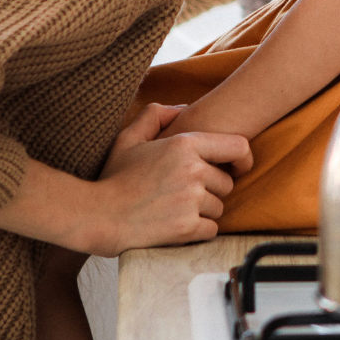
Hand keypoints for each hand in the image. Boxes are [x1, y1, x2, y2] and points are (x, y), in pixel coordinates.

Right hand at [85, 103, 253, 255]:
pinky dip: (198, 230)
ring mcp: (191, 200)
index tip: (235, 167)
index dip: (242, 158)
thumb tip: (183, 109)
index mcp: (184, 145)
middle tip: (183, 193)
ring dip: (203, 211)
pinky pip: (211, 229)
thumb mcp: (129, 138)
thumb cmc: (113, 178)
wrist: (98, 216)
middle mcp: (193, 171)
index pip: (238, 146)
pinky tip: (176, 225)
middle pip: (226, 183)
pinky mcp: (187, 228)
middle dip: (211, 189)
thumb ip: (155, 115)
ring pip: (218, 207)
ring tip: (174, 209)